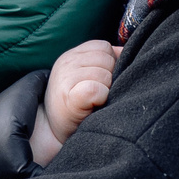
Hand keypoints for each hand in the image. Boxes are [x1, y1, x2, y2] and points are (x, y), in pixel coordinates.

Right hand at [30, 40, 116, 164]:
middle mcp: (66, 62)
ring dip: (107, 90)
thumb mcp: (86, 75)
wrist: (52, 132)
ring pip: (105, 75)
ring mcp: (65, 78)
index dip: (111, 64)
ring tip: (96, 101)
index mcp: (72, 55)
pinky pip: (96, 89)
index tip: (102, 82)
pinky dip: (101, 98)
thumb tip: (126, 52)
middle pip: (107, 59)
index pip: (104, 47)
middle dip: (111, 77)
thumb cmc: (76, 104)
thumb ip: (104, 61)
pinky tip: (93, 106)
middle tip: (100, 94)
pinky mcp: (69, 97)